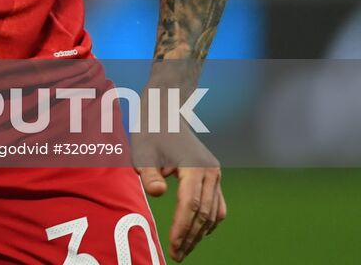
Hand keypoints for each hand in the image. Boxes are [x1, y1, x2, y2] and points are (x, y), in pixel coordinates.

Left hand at [134, 128, 226, 260]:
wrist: (166, 111)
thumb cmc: (150, 131)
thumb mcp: (143, 150)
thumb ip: (149, 173)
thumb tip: (157, 194)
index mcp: (194, 166)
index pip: (190, 205)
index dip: (181, 228)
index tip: (172, 246)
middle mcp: (210, 171)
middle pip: (203, 213)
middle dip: (190, 237)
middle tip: (176, 255)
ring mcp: (215, 174)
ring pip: (213, 212)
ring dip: (199, 233)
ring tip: (184, 249)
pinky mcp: (214, 176)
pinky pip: (217, 205)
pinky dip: (209, 222)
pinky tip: (197, 234)